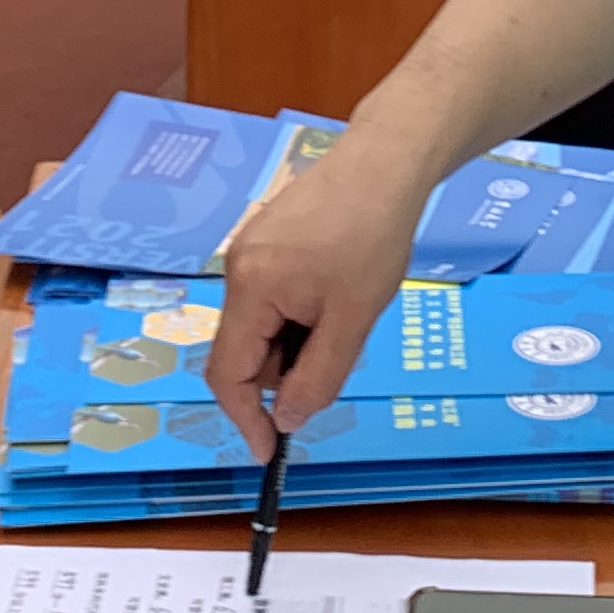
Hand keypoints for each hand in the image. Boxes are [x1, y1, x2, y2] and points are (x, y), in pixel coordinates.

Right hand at [206, 125, 430, 455]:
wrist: (385, 161)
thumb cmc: (373, 236)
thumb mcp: (353, 319)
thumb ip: (316, 376)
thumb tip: (285, 418)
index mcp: (250, 287)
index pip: (228, 373)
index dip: (245, 419)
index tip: (270, 451)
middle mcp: (237, 267)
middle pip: (246, 349)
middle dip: (284, 369)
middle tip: (337, 354)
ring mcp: (250, 248)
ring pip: (262, 323)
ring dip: (295, 339)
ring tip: (344, 311)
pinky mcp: (267, 237)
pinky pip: (272, 296)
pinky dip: (298, 313)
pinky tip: (336, 290)